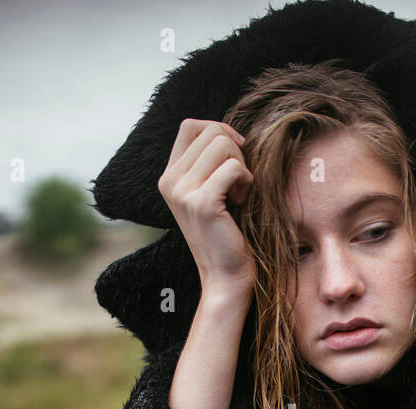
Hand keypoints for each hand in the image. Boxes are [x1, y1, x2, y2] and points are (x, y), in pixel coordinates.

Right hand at [158, 118, 255, 292]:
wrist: (225, 275)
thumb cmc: (226, 233)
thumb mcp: (211, 191)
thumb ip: (209, 162)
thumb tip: (228, 131)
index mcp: (169, 176)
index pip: (190, 126)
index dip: (218, 130)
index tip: (235, 155)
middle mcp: (170, 181)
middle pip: (211, 131)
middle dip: (235, 151)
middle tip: (237, 182)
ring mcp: (182, 191)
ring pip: (223, 144)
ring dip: (241, 166)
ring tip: (238, 193)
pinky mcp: (201, 203)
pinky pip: (234, 168)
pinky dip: (246, 180)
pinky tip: (241, 202)